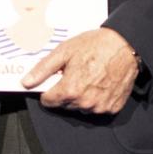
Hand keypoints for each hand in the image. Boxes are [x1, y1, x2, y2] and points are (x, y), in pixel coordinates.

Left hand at [21, 27, 139, 114]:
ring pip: (80, 107)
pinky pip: (97, 108)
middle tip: (75, 73)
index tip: (55, 80)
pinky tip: (100, 83)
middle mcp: (85, 103)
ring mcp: (100, 107)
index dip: (48, 90)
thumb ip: (43, 69)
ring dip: (80, 96)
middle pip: (64, 104)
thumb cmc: (95, 46)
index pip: (48, 102)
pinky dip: (96, 99)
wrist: (126, 45)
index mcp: (70, 90)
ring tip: (89, 76)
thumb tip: (26, 82)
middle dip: (65, 91)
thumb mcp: (64, 52)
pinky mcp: (113, 108)